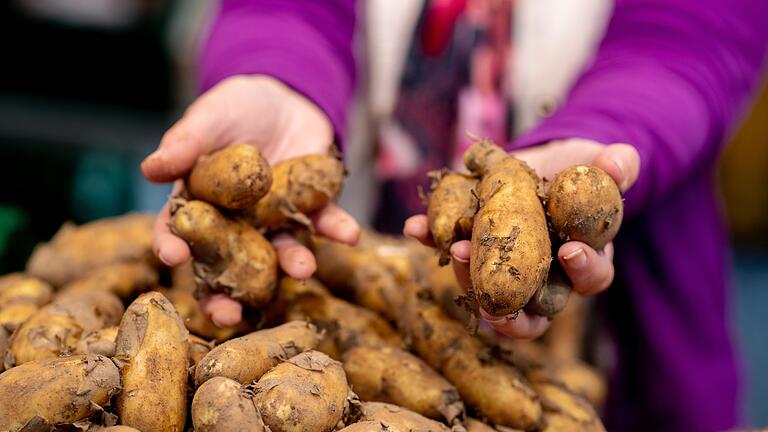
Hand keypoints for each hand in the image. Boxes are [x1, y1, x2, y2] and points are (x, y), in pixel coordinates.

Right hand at [141, 75, 359, 326]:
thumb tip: (150, 168)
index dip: (172, 246)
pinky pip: (325, 223)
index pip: (180, 231)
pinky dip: (337, 229)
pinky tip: (350, 234)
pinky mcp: (312, 208)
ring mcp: (276, 220)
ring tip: (302, 270)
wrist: (287, 97)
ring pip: (280, 251)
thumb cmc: (236, 108)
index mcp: (202, 203)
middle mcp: (237, 223)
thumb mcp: (211, 117)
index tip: (172, 258)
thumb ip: (185, 142)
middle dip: (228, 294)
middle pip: (228, 265)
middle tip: (228, 317)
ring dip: (292, 263)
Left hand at [404, 139, 639, 338]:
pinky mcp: (469, 246)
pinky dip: (430, 239)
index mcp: (580, 262)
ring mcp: (501, 267)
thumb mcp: (599, 165)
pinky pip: (448, 249)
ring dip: (468, 274)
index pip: (589, 279)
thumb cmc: (578, 172)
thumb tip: (622, 160)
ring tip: (456, 250)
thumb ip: (615, 167)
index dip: (583, 271)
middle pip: (530, 308)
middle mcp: (541, 276)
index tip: (570, 250)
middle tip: (498, 296)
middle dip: (512, 305)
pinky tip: (416, 228)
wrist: (541, 161)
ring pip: (486, 288)